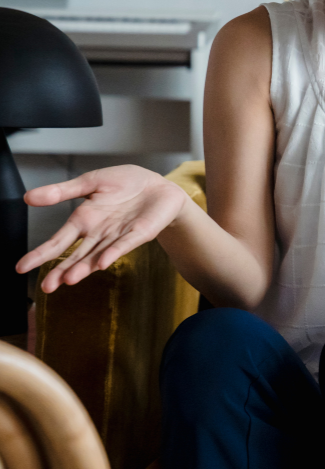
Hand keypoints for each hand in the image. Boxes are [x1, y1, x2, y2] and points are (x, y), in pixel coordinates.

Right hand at [18, 165, 188, 292]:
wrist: (159, 185)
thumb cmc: (125, 184)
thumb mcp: (90, 182)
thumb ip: (62, 191)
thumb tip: (28, 197)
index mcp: (84, 220)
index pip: (58, 241)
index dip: (41, 254)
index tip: (21, 267)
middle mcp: (99, 233)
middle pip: (76, 256)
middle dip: (61, 270)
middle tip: (47, 286)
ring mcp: (118, 235)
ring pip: (97, 255)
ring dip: (83, 268)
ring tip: (68, 279)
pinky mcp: (139, 233)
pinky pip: (124, 244)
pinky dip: (113, 253)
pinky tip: (102, 263)